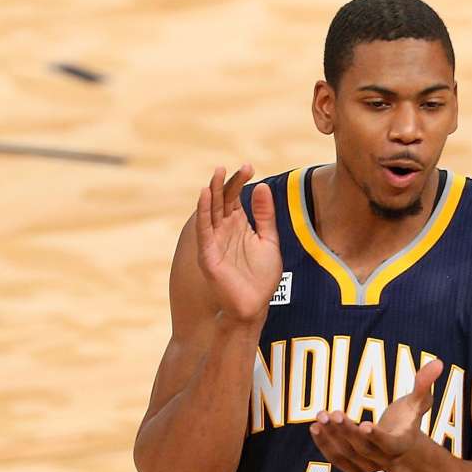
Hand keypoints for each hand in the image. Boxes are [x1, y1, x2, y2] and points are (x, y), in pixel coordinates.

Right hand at [195, 164, 281, 323]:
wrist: (255, 306)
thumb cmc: (261, 277)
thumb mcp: (269, 240)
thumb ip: (265, 215)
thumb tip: (261, 186)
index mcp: (238, 225)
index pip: (235, 197)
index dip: (240, 181)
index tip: (249, 167)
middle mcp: (224, 230)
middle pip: (221, 200)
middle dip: (227, 182)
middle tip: (234, 166)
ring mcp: (214, 241)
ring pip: (210, 211)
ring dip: (212, 192)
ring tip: (217, 173)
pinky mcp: (208, 254)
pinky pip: (204, 229)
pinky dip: (203, 212)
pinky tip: (205, 195)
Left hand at [311, 359, 445, 471]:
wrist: (399, 446)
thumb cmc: (408, 418)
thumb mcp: (418, 401)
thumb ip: (424, 384)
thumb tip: (439, 362)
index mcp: (401, 444)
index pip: (388, 443)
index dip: (377, 436)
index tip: (364, 424)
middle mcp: (385, 459)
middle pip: (363, 447)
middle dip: (347, 430)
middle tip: (333, 413)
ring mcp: (369, 466)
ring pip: (348, 454)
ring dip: (332, 436)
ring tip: (321, 416)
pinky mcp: (354, 468)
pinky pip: (337, 459)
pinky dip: (325, 444)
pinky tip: (315, 427)